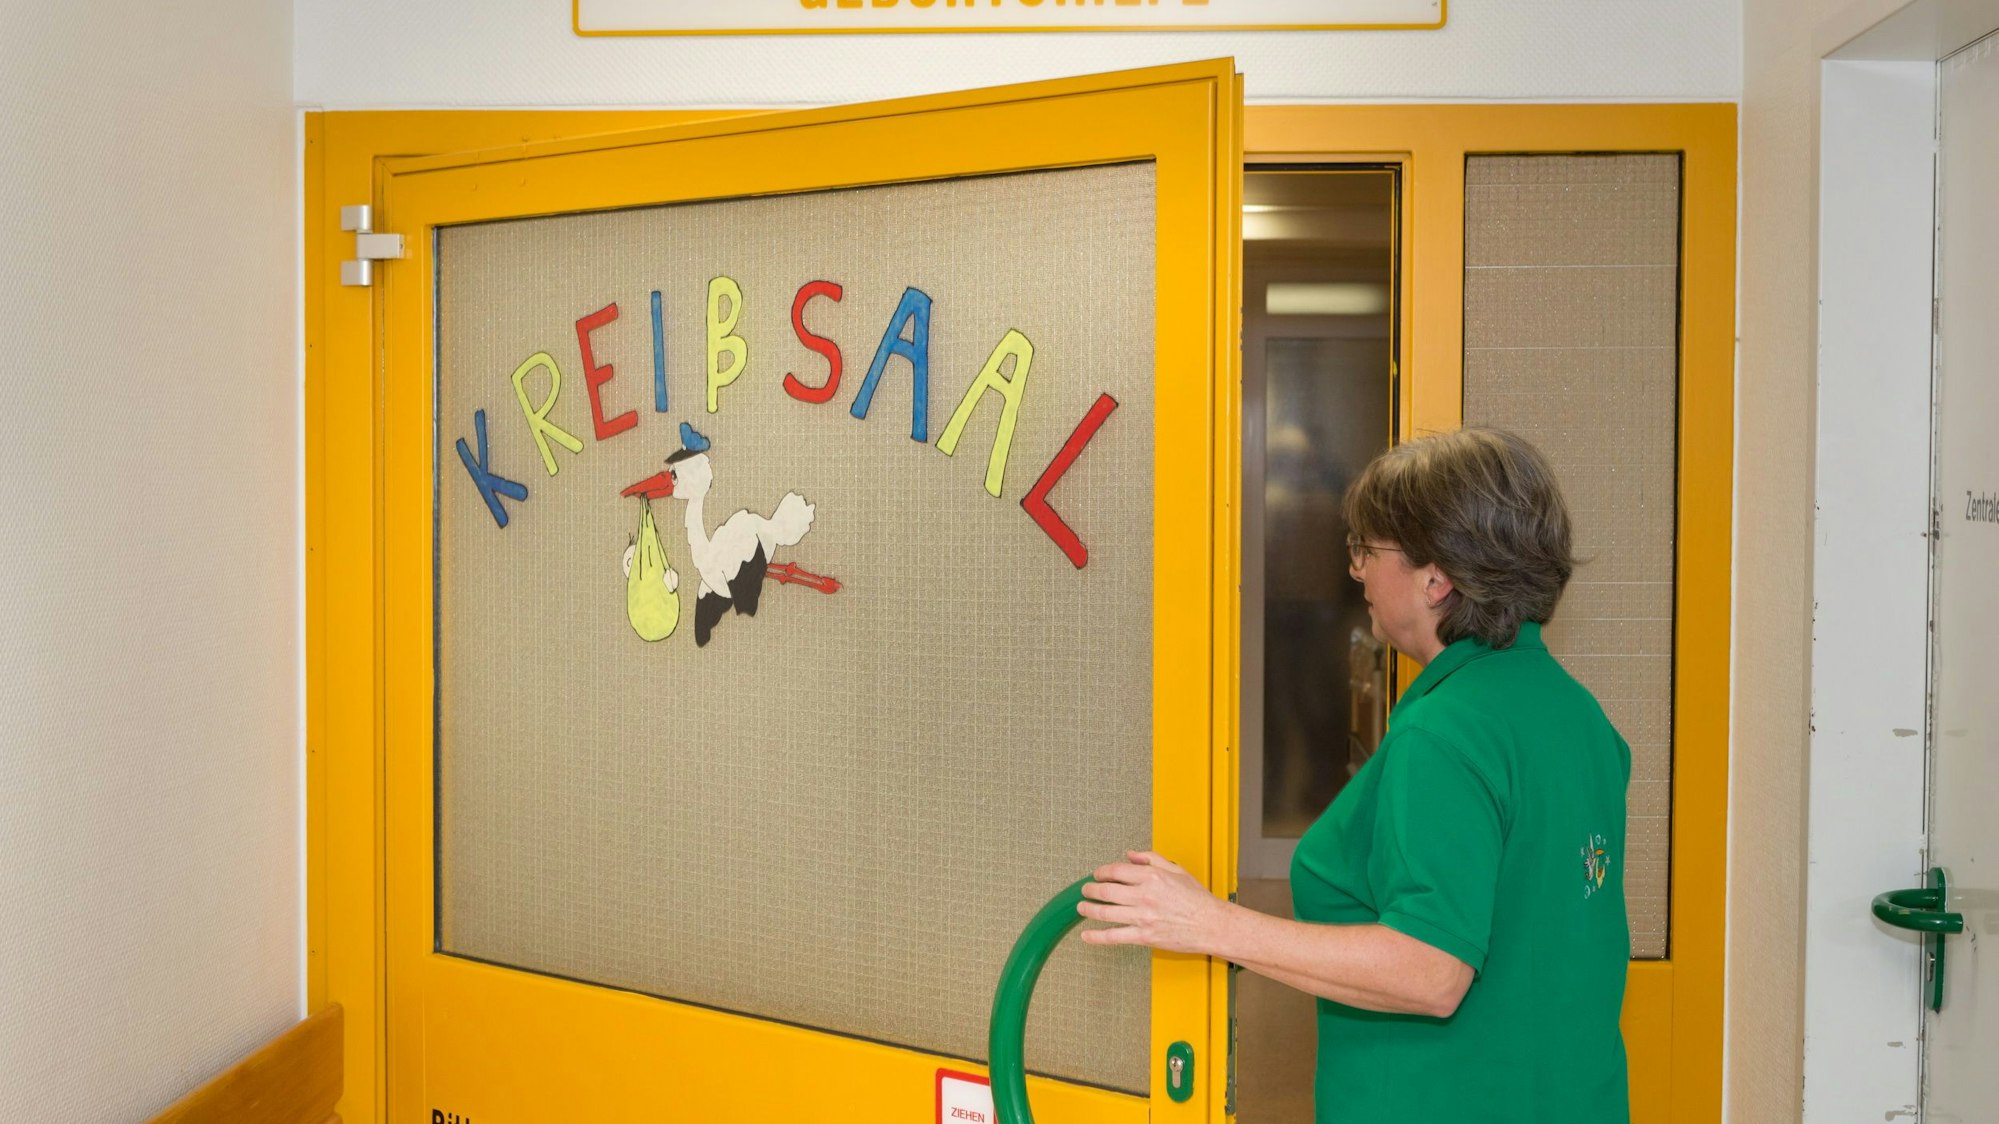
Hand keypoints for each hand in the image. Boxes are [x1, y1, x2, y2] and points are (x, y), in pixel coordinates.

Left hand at [1078, 851, 1228, 954]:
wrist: (1211, 924)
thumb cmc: (1197, 898)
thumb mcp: (1176, 870)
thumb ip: (1151, 859)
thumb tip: (1130, 855)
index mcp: (1152, 877)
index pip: (1116, 870)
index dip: (1102, 872)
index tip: (1097, 874)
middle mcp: (1144, 895)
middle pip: (1106, 890)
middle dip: (1090, 889)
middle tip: (1085, 890)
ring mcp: (1142, 917)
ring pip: (1105, 912)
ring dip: (1088, 909)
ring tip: (1081, 907)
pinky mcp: (1144, 936)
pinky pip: (1114, 937)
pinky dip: (1097, 937)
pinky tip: (1086, 936)